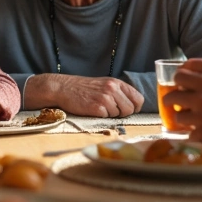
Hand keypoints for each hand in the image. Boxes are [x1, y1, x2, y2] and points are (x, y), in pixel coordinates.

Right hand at [26, 74, 142, 116]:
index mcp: (116, 83)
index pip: (138, 98)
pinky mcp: (97, 107)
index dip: (135, 107)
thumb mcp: (104, 84)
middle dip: (123, 113)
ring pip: (120, 115)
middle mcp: (112, 88)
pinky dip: (101, 117)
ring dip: (111, 115)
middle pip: (131, 109)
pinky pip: (107, 118)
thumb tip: (133, 105)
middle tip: (110, 110)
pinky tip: (92, 110)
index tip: (127, 109)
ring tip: (99, 108)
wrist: (63, 88)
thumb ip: (119, 92)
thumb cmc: (83, 88)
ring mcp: (105, 98)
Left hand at [169, 58, 201, 156]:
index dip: (182, 73)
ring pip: (177, 113)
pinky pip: (188, 133)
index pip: (186, 66)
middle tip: (178, 102)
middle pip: (175, 86)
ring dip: (185, 118)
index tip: (183, 81)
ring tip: (196, 121)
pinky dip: (195, 135)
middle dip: (175, 95)